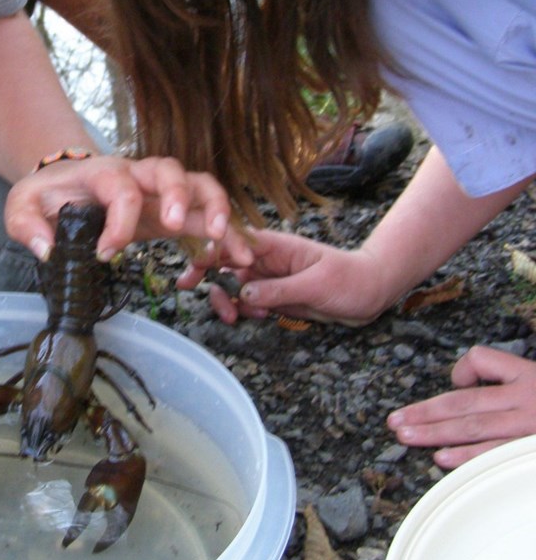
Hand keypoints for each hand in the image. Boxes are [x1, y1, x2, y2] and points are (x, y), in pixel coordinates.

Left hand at [5, 154, 252, 266]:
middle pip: (169, 170)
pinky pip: (206, 213)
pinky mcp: (172, 210)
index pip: (120, 189)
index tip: (107, 253)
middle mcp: (137, 176)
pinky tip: (236, 257)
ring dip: (216, 208)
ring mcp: (159, 191)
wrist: (62, 183)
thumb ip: (26, 226)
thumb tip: (47, 250)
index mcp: (102, 173)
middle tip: (179, 227)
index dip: (119, 222)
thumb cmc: (47, 195)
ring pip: (200, 184)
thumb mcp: (21, 206)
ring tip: (225, 241)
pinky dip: (225, 233)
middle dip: (181, 196)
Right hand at [179, 228, 390, 325]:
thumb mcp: (317, 286)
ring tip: (231, 317)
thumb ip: (279, 290)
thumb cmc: (352, 280)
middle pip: (226, 261)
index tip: (193, 266)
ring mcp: (270, 278)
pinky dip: (244, 310)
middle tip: (186, 288)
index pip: (235, 241)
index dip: (211, 249)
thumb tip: (244, 293)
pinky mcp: (276, 296)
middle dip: (205, 273)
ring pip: (234, 284)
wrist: (374, 292)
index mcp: (276, 246)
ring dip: (226, 299)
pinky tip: (253, 318)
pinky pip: (249, 301)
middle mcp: (268, 259)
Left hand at [388, 345, 535, 467]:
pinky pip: (492, 453)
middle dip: (425, 411)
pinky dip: (466, 456)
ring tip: (406, 436)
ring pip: (471, 427)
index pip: (481, 360)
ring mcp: (526, 427)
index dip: (462, 370)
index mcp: (523, 374)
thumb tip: (460, 381)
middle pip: (463, 402)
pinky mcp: (528, 452)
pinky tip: (442, 458)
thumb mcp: (533, 378)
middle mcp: (523, 398)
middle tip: (395, 420)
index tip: (456, 383)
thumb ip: (500, 374)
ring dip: (435, 432)